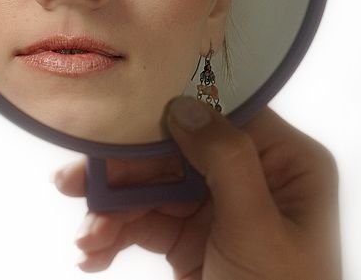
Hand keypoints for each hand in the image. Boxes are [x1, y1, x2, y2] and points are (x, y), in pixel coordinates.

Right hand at [53, 97, 340, 278]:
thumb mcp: (257, 228)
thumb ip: (226, 162)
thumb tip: (184, 106)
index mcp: (288, 162)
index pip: (224, 117)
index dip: (171, 115)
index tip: (119, 123)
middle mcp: (257, 178)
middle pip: (179, 152)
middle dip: (126, 171)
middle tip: (71, 184)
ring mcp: (222, 211)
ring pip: (155, 189)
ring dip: (113, 210)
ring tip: (86, 239)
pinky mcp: (195, 244)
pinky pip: (148, 225)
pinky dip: (118, 235)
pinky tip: (93, 254)